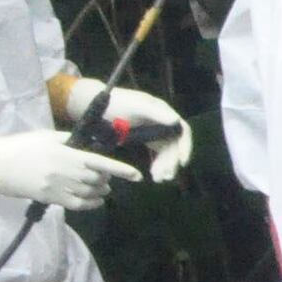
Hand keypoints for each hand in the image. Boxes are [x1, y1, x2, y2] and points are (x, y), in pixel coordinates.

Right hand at [0, 131, 137, 211]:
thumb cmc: (22, 147)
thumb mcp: (47, 137)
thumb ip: (69, 140)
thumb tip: (88, 144)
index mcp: (68, 154)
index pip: (102, 163)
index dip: (122, 170)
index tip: (137, 176)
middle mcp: (67, 171)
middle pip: (98, 179)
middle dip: (106, 179)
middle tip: (106, 179)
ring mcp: (59, 186)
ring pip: (90, 193)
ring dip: (101, 192)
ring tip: (103, 189)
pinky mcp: (51, 198)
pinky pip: (78, 205)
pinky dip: (91, 204)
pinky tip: (96, 201)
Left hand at [78, 84, 194, 181]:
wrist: (96, 105)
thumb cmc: (117, 103)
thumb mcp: (136, 107)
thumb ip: (156, 114)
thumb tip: (176, 121)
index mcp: (163, 112)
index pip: (182, 131)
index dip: (185, 146)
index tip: (182, 162)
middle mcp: (163, 122)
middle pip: (174, 145)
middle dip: (171, 162)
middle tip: (164, 177)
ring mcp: (154, 131)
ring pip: (166, 152)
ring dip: (164, 165)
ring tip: (158, 179)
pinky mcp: (146, 139)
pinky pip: (156, 153)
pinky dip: (157, 163)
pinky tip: (154, 173)